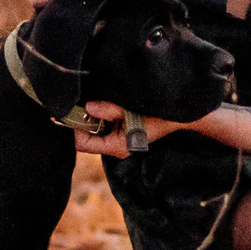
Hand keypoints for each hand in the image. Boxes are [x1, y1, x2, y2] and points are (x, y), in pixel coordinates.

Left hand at [73, 99, 192, 158]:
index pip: (83, 144)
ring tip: (97, 102)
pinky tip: (106, 105)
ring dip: (93, 117)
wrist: (177, 116)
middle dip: (83, 121)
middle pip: (87, 137)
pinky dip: (102, 116)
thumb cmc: (158, 116)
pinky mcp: (122, 132)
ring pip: (96, 130)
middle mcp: (115, 147)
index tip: (73, 112)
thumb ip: (109, 110)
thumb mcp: (131, 111)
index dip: (75, 129)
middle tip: (82, 103)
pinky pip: (105, 126)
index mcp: (116, 146)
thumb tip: (88, 107)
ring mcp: (118, 140)